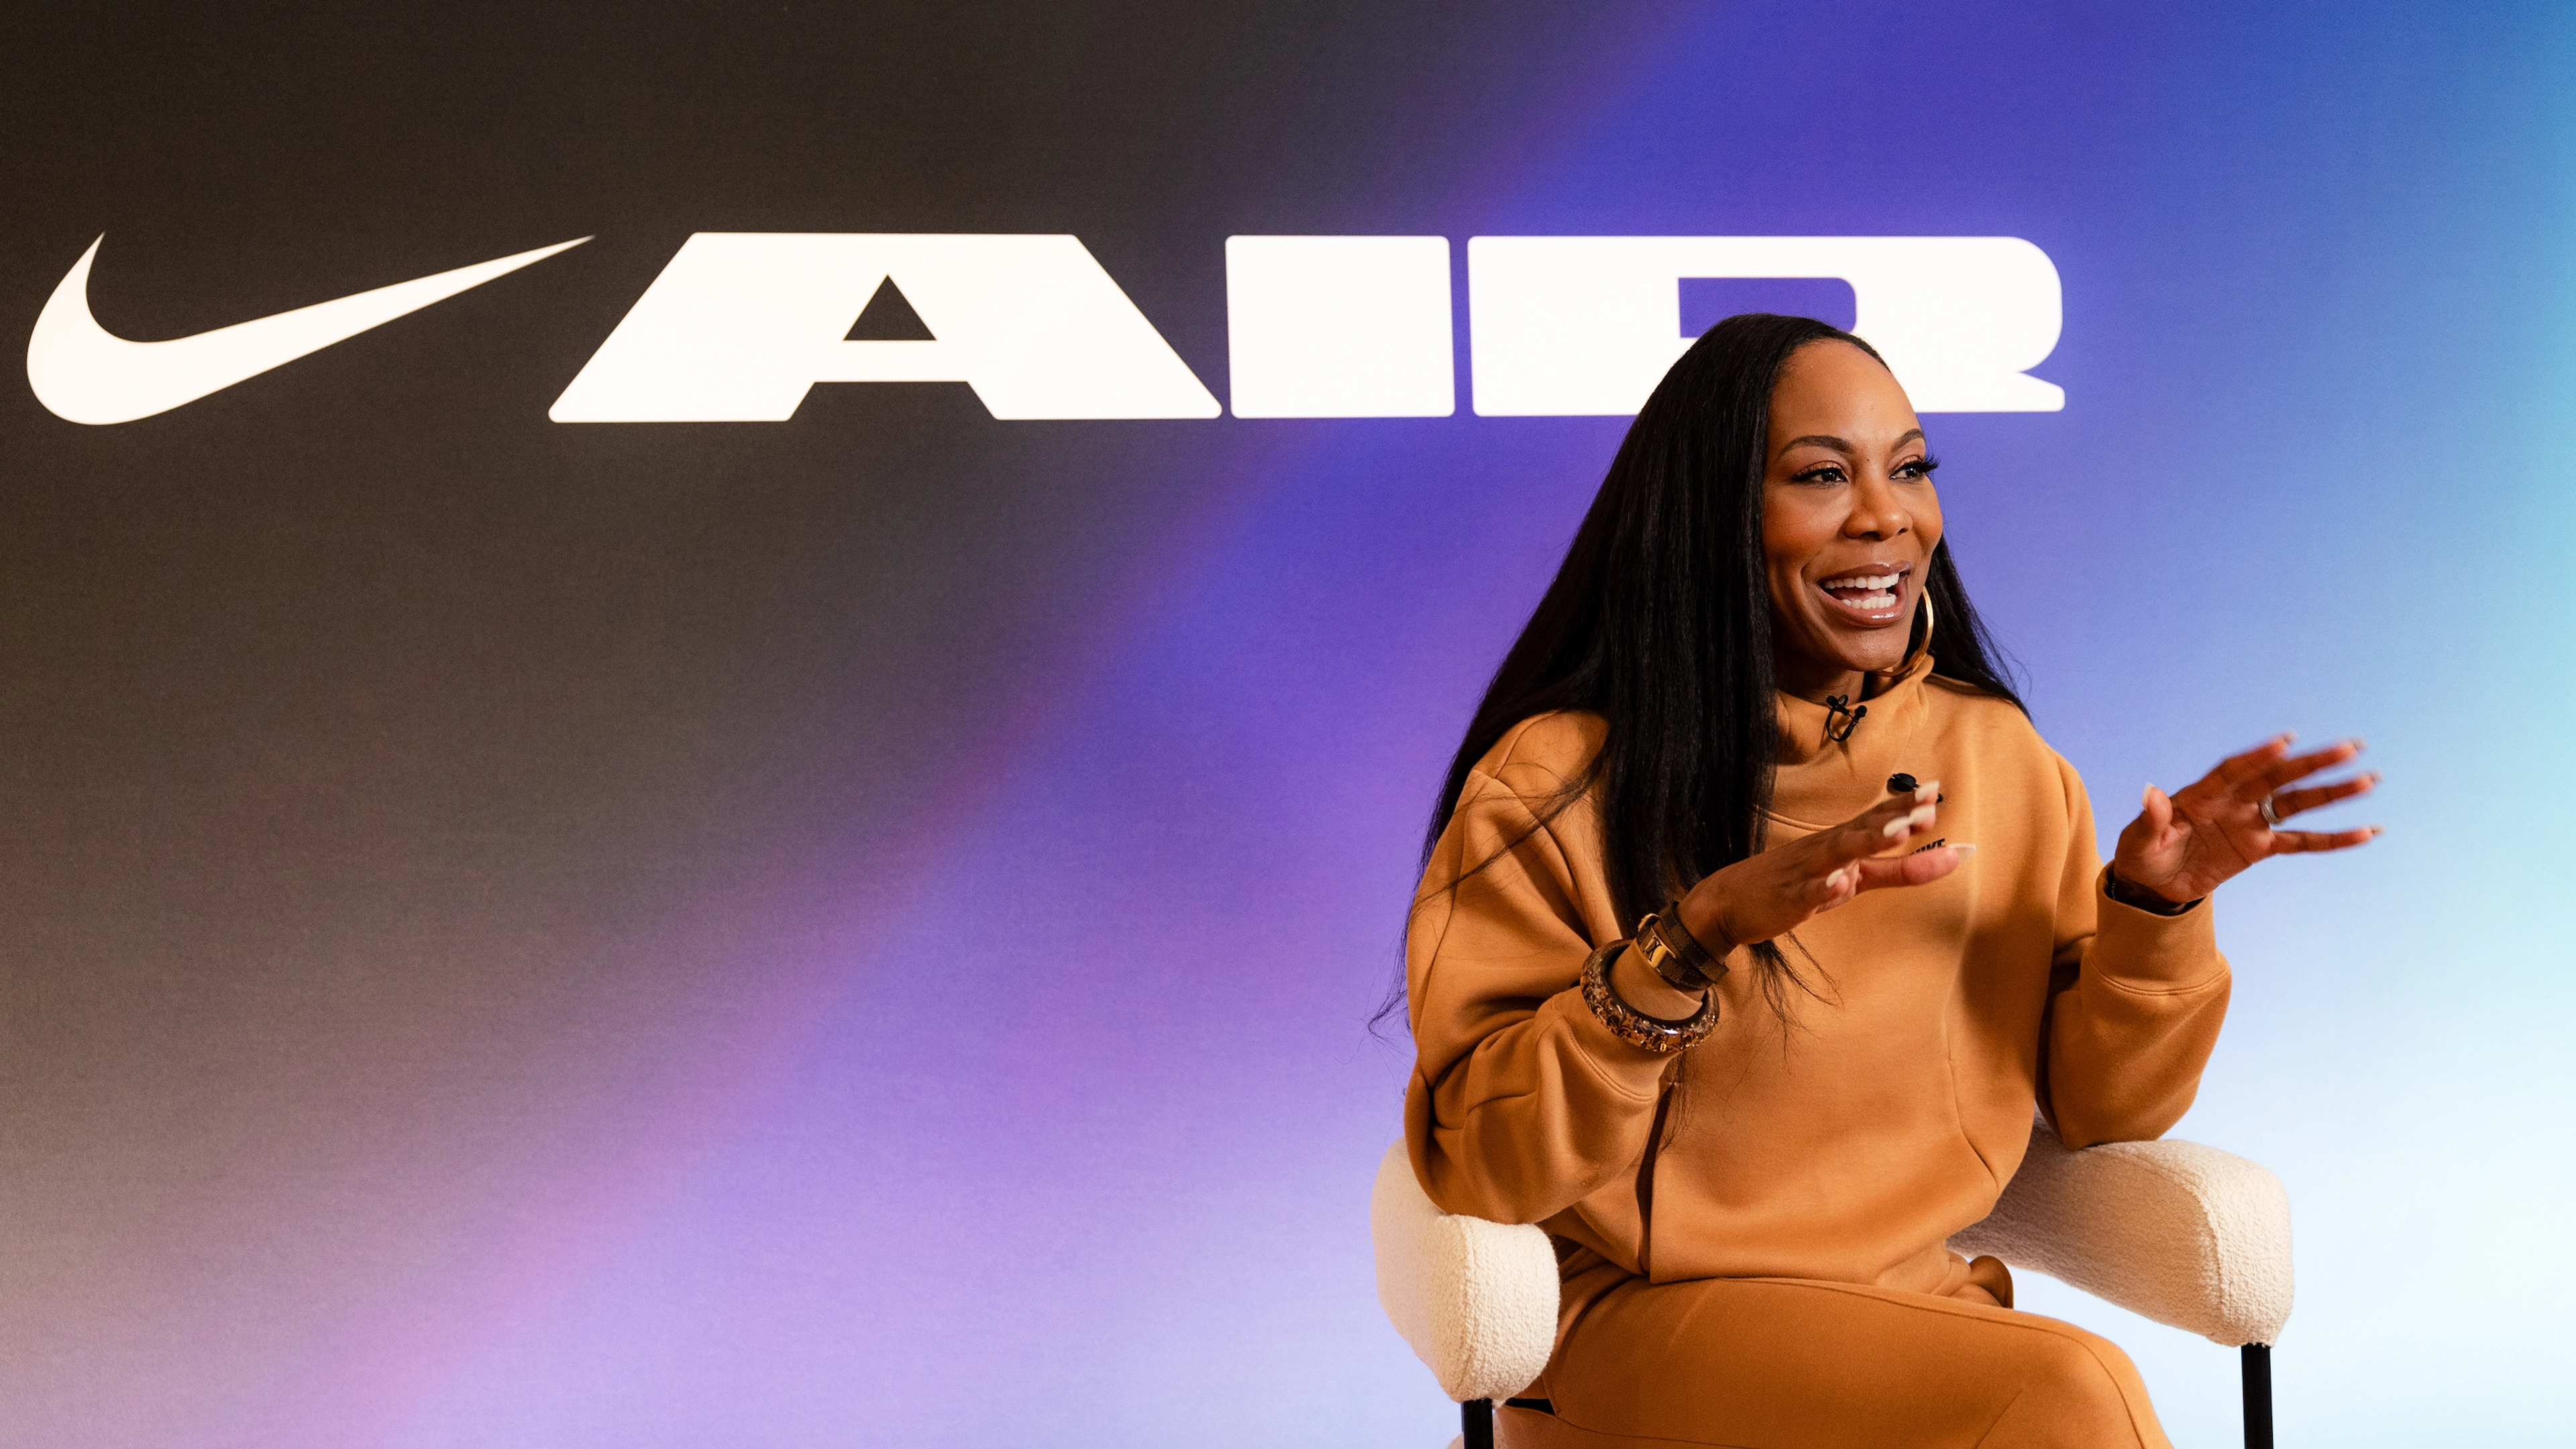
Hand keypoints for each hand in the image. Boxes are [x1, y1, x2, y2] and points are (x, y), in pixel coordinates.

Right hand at [1673, 782, 1968, 952]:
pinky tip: (1838, 885)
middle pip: (1862, 830)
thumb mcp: (1854, 879)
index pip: (1876, 818)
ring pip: (1838, 854)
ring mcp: (1805, 873)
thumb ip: (1900, 870)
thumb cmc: (1797, 884)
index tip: (1934, 788)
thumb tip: (1950, 857)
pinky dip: (1822, 889)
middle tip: (1928, 807)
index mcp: (1841, 842)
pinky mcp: (1788, 899)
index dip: (1904, 805)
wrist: (1729, 902)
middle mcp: (1825, 850)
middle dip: (1894, 818)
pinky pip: (1806, 893)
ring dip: (1868, 840)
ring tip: (1897, 832)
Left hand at [2113, 734, 2381, 904]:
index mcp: (2202, 794)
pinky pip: (2302, 841)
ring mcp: (2250, 822)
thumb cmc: (2142, 855)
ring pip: (2297, 803)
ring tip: (2370, 780)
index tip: (2286, 742)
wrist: (2153, 884)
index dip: (2258, 757)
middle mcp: (2232, 802)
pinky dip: (2332, 839)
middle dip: (2312, 764)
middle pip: (2277, 777)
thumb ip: (2151, 819)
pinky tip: (2366, 831)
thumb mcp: (2139, 842)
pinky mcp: (2260, 847)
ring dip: (2332, 793)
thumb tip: (2150, 792)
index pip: (2234, 770)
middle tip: (2351, 748)